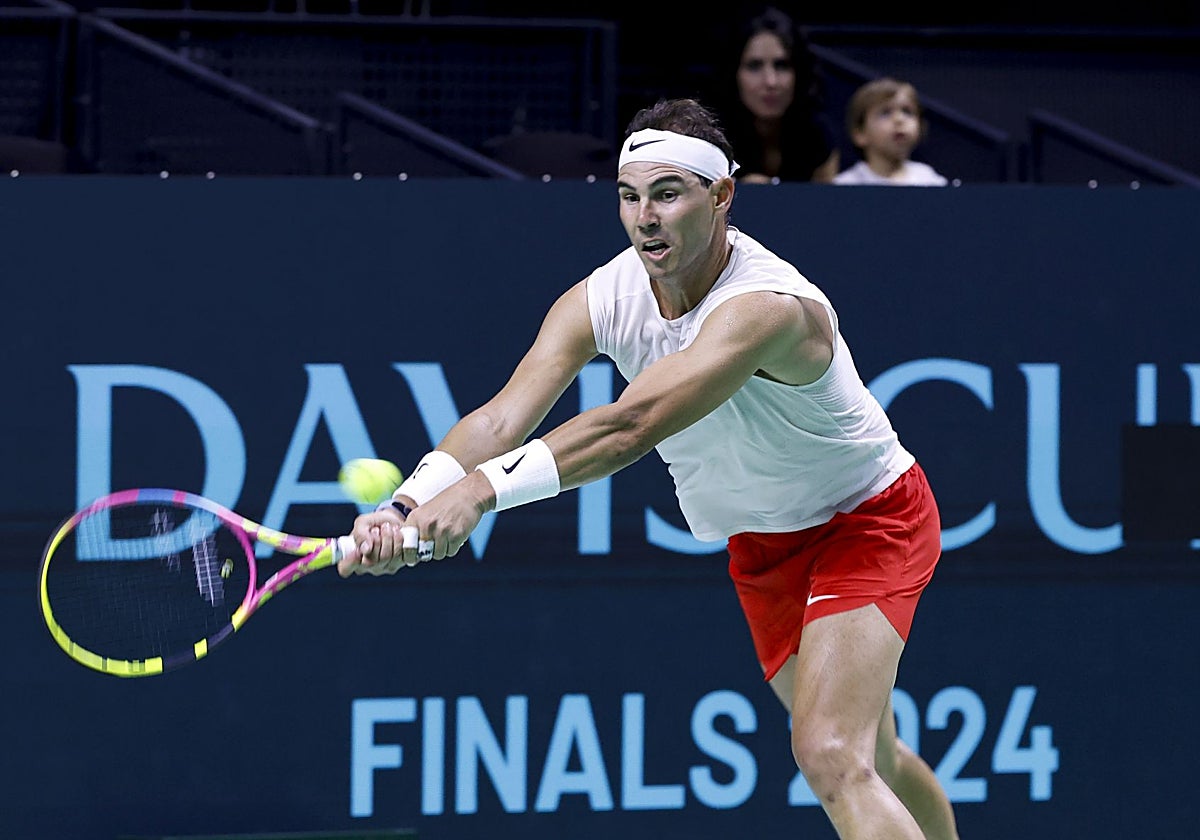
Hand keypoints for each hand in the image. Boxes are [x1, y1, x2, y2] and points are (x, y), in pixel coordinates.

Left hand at [336, 474, 492, 576]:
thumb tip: (410, 551)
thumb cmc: (447, 502)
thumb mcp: (426, 510)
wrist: (469, 493)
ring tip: (447, 536)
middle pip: (422, 553)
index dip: (409, 553)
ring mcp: (441, 531)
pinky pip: (450, 552)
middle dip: (427, 552)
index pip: (406, 545)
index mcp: (415, 518)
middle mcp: (426, 525)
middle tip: (434, 545)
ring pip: (437, 555)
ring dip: (442, 549)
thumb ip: (417, 527)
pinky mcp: (456, 535)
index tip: (413, 556)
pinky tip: (455, 535)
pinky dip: (453, 547)